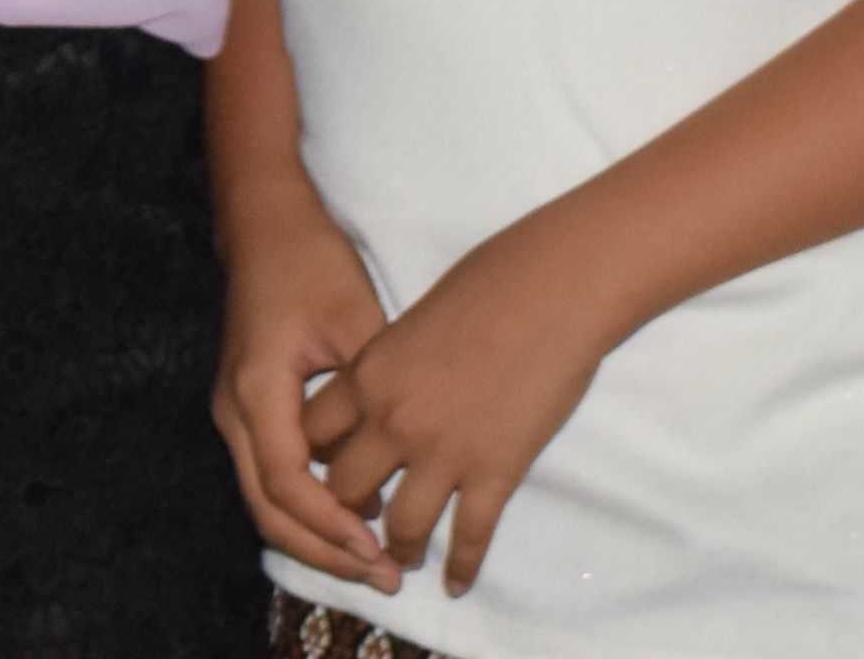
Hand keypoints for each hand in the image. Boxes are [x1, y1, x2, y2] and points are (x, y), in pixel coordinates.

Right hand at [213, 178, 398, 586]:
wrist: (266, 226)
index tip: (378, 547)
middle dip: (323, 551)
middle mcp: (234, 412)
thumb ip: (370, 390)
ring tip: (372, 560)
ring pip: (265, 501)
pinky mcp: (246, 411)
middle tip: (382, 575)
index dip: (331, 523)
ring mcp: (234, 414)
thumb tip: (393, 454)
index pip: (287, 482)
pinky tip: (355, 519)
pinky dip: (306, 509)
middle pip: (267, 509)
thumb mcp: (355, 318)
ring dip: (314, 536)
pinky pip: (270, 479)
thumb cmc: (312, 263)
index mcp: (257, 389)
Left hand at [304, 207, 621, 598]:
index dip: (315, 457)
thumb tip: (382, 385)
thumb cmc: (487, 282)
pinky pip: (470, 535)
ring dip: (399, 548)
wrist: (552, 289)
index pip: (312, 434)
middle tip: (359, 521)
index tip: (327, 467)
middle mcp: (393, 421)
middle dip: (347, 509)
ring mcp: (444, 451)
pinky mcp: (494, 470)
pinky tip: (456, 582)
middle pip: (343, 489)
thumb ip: (388, 362)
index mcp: (367, 374)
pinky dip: (461, 567)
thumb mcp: (412, 318)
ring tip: (403, 560)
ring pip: (401, 526)